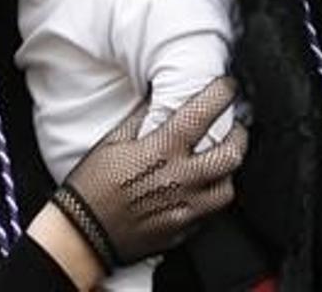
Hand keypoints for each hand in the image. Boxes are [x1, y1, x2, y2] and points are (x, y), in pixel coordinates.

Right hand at [50, 76, 246, 268]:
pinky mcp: (184, 229)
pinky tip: (201, 187)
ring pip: (229, 185)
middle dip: (238, 134)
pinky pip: (213, 211)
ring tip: (219, 160)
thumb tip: (158, 100)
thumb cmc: (92, 187)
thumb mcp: (113, 141)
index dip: (222, 93)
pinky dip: (212, 195)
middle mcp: (181, 177)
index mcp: (162, 149)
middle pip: (232, 152)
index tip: (226, 87)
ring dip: (228, 169)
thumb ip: (142, 118)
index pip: (205, 112)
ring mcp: (186, 207)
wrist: (83, 233)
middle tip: (232, 126)